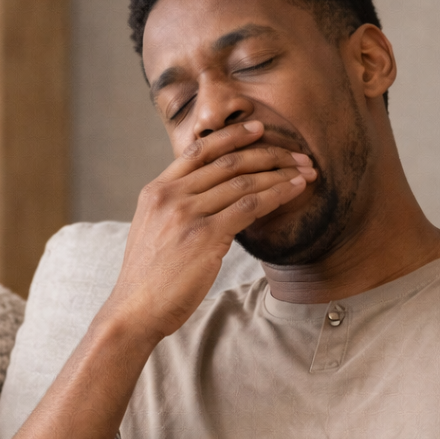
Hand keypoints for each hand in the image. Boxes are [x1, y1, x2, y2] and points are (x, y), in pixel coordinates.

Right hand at [102, 120, 314, 342]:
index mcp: (156, 191)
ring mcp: (187, 214)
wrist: (135, 310)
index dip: (232, 136)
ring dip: (279, 174)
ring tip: (304, 172)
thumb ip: (176, 210)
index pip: (198, 151)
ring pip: (242, 182)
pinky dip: (276, 194)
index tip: (258, 129)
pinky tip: (294, 190)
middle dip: (268, 154)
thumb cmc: (149, 279)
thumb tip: (210, 202)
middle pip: (227, 162)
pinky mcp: (205, 236)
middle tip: (296, 154)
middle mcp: (170, 196)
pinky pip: (249, 206)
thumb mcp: (153, 232)